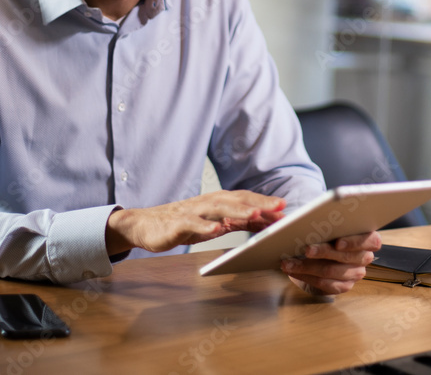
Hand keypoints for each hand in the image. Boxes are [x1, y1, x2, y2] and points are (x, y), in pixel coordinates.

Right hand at [106, 190, 284, 254]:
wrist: (145, 225)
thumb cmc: (182, 224)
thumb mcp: (214, 224)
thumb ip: (236, 221)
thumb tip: (264, 221)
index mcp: (217, 203)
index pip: (245, 200)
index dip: (264, 202)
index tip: (285, 207)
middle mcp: (207, 203)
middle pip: (236, 200)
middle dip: (258, 202)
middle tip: (278, 207)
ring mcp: (192, 212)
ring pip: (218, 208)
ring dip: (237, 210)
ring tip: (255, 214)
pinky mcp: (177, 224)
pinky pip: (192, 224)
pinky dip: (205, 226)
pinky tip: (217, 230)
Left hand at [280, 231, 381, 295]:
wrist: (320, 255)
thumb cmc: (327, 233)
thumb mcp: (330, 225)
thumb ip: (328, 221)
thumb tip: (305, 217)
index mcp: (368, 238)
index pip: (372, 241)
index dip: (354, 242)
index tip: (337, 242)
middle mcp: (364, 257)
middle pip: (346, 256)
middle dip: (323, 252)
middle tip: (306, 249)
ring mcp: (355, 273)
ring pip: (331, 271)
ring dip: (307, 266)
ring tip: (289, 262)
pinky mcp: (343, 286)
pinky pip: (324, 284)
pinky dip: (306, 276)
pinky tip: (293, 271)